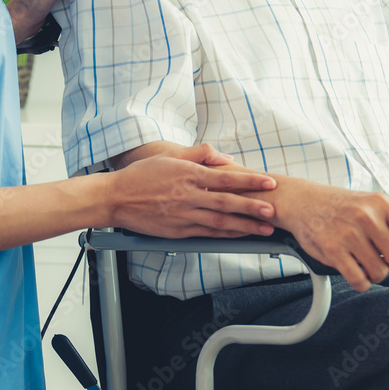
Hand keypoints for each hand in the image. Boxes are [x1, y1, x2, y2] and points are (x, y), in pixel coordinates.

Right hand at [105, 144, 278, 238]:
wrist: (115, 198)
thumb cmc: (141, 175)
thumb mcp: (170, 156)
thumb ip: (199, 154)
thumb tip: (224, 158)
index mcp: (187, 174)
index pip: (226, 178)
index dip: (250, 181)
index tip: (269, 182)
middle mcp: (187, 196)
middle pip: (227, 202)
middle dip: (253, 207)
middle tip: (273, 210)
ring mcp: (183, 215)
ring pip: (220, 222)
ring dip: (244, 226)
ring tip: (264, 228)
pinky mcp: (178, 230)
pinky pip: (207, 233)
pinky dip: (225, 234)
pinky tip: (239, 235)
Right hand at [248, 179, 388, 291]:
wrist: (304, 202)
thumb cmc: (341, 206)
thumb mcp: (374, 208)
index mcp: (381, 203)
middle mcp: (366, 217)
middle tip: (387, 265)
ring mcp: (348, 233)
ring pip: (379, 271)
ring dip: (378, 276)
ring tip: (370, 269)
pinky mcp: (333, 250)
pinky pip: (358, 278)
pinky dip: (363, 284)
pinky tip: (359, 277)